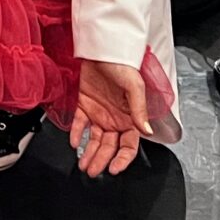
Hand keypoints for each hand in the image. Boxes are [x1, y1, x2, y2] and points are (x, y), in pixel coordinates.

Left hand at [71, 58, 150, 177]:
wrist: (102, 48)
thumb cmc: (122, 64)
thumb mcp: (134, 86)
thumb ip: (140, 110)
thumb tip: (147, 131)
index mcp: (131, 118)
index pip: (129, 145)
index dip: (122, 159)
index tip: (114, 169)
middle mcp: (115, 119)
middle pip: (109, 146)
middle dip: (101, 160)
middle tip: (93, 171)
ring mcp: (99, 113)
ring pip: (94, 140)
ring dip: (88, 153)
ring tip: (83, 165)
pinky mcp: (84, 105)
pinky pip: (79, 124)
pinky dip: (75, 134)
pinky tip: (73, 143)